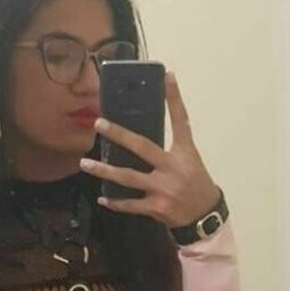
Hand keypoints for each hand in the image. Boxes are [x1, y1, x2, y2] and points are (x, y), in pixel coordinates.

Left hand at [82, 71, 220, 229]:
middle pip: (142, 147)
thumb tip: (145, 129)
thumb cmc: (194, 182)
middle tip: (98, 124)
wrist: (205, 215)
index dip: (174, 98)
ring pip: (128, 177)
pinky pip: (131, 205)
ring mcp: (163, 189)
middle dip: (119, 135)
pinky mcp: (157, 207)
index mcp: (183, 152)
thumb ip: (171, 143)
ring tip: (85, 165)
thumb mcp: (189, 159)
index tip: (166, 75)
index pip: (180, 120)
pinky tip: (103, 199)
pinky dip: (116, 203)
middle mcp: (172, 168)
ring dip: (105, 171)